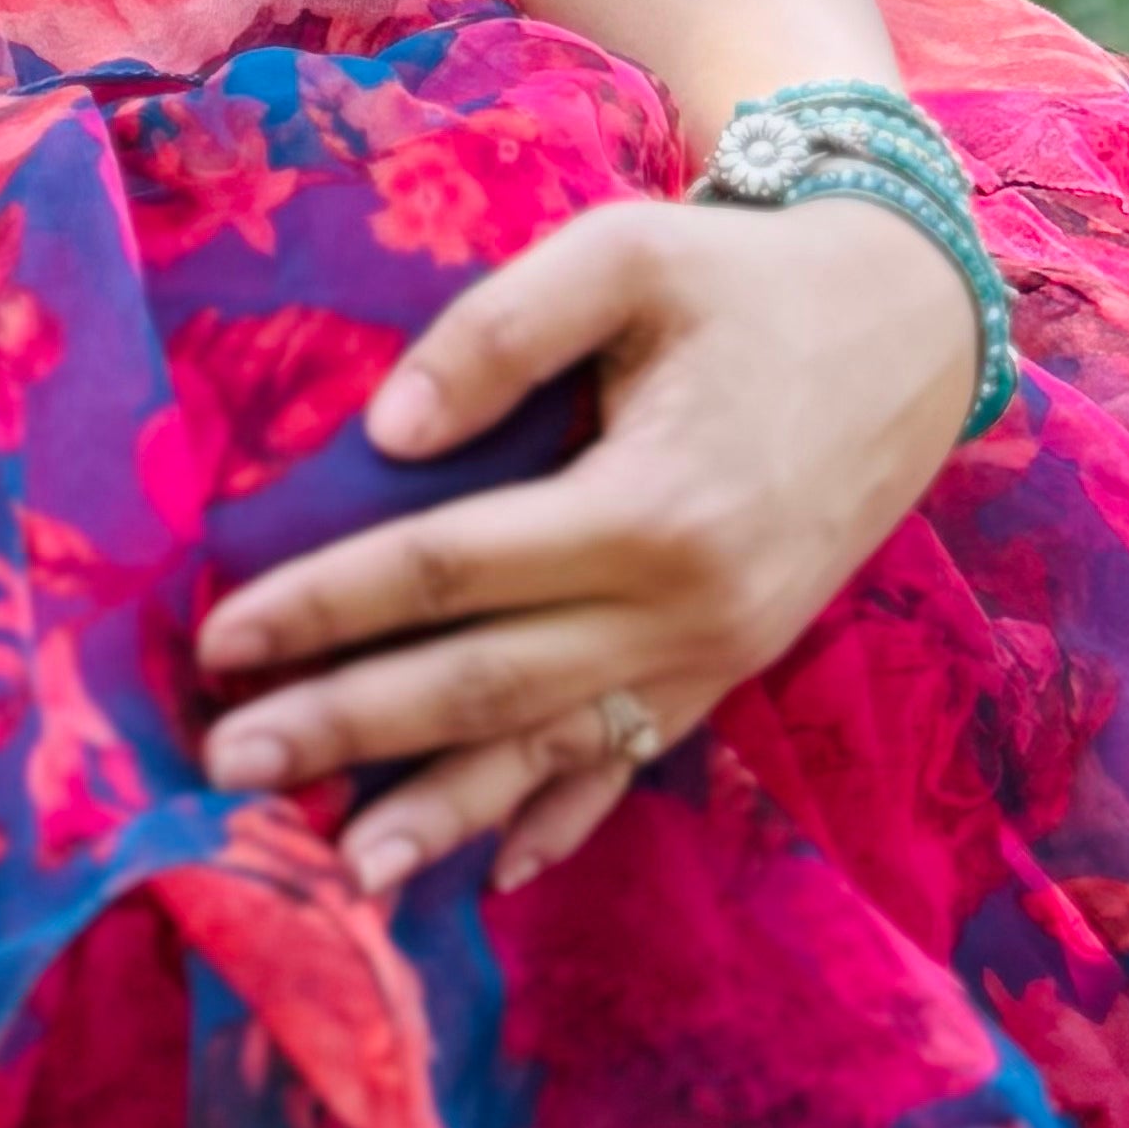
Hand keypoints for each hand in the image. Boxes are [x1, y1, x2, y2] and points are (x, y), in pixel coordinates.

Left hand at [193, 191, 982, 899]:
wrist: (908, 328)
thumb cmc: (743, 279)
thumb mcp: (623, 257)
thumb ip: (497, 334)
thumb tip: (383, 433)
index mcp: (651, 506)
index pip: (448, 570)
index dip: (327, 604)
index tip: (220, 638)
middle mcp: (687, 608)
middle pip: (484, 684)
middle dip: (347, 729)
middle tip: (226, 766)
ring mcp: (715, 654)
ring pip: (553, 751)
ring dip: (441, 811)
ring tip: (340, 869)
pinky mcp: (731, 668)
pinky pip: (632, 761)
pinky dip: (560, 818)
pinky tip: (493, 870)